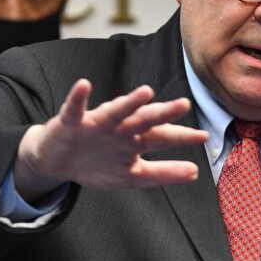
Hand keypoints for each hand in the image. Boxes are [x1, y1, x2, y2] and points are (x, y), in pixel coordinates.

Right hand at [13, 79, 208, 199]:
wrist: (57, 163)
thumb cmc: (97, 164)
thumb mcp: (132, 175)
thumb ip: (162, 173)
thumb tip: (195, 173)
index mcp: (135, 140)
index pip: (163, 136)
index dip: (183, 137)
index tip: (204, 137)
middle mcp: (121, 127)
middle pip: (145, 119)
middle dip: (163, 113)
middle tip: (184, 105)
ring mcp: (97, 123)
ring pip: (115, 110)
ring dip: (129, 101)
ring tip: (145, 92)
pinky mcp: (72, 122)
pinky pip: (74, 108)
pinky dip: (78, 97)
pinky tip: (84, 85)